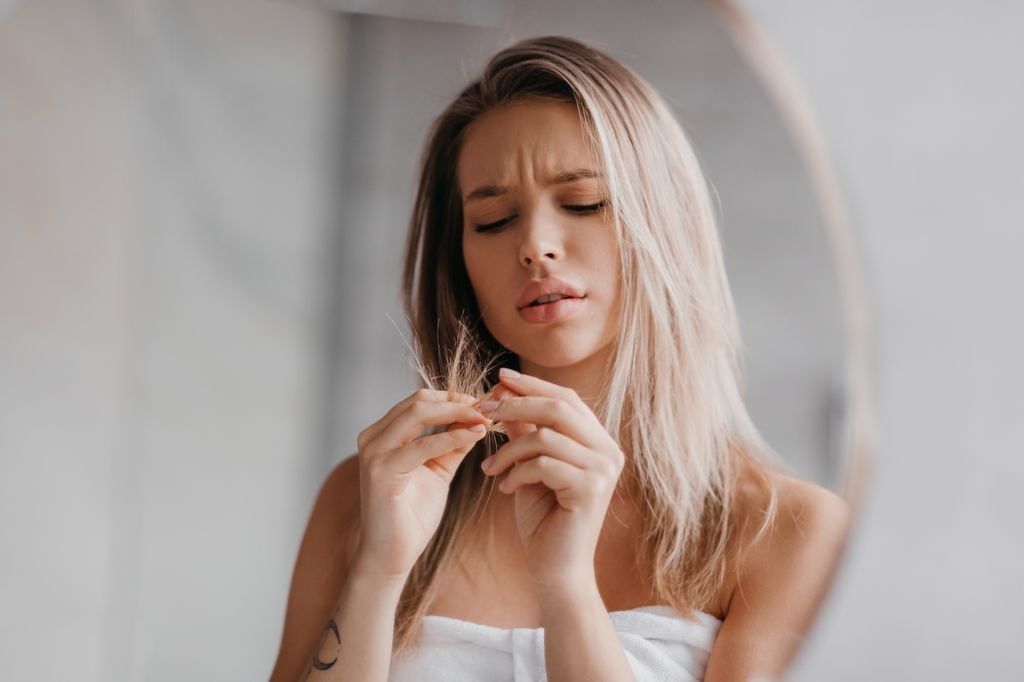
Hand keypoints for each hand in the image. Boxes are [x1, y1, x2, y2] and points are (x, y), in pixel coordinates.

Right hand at [354, 388, 490, 579]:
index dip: (454, 397)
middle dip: (458, 401)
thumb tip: (477, 420)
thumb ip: (452, 443)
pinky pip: (422, 445)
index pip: (420, 400)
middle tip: (489, 407)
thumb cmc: (412, 515)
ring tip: (486, 418)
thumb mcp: (437, 470)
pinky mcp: (381, 471)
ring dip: (458, 413)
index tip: (485, 403)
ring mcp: (373, 452)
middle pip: (419, 400)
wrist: (391, 555)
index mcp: (382, 434)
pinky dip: (451, 437)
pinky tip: (475, 436)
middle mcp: (372, 437)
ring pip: (419, 413)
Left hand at [477, 368, 625, 589]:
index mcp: (598, 442)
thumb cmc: (543, 518)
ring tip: (489, 467)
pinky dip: (516, 472)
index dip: (533, 385)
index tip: (499, 378)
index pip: (567, 398)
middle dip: (517, 405)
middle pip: (559, 409)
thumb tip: (504, 392)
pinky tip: (503, 488)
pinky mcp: (591, 490)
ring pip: (547, 437)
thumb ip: (525, 432)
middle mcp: (608, 452)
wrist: (555, 569)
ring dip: (509, 449)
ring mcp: (604, 470)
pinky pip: (544, 464)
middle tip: (485, 411)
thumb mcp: (530, 466)